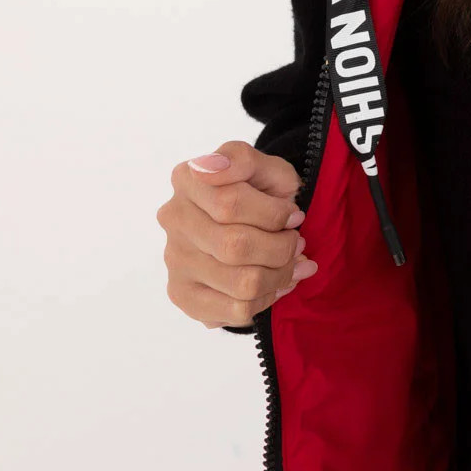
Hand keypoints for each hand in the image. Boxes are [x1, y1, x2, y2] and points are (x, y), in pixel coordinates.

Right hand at [156, 140, 312, 327]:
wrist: (247, 220)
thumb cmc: (258, 191)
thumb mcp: (265, 166)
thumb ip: (243, 159)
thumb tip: (212, 169)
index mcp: (188, 179)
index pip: (229, 204)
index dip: (274, 214)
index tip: (293, 214)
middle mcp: (173, 219)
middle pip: (236, 247)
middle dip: (281, 248)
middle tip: (297, 242)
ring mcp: (174, 259)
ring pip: (241, 284)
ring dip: (280, 276)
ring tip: (291, 263)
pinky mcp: (183, 294)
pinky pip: (236, 311)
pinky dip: (267, 299)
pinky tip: (275, 283)